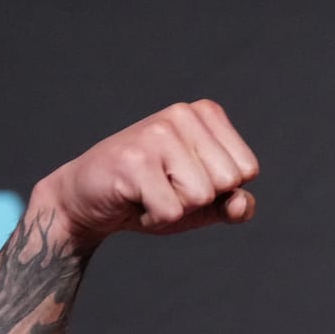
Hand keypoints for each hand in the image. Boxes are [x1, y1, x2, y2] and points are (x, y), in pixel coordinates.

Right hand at [32, 101, 259, 249]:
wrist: (87, 200)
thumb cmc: (150, 197)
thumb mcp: (202, 204)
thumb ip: (232, 205)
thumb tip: (241, 203)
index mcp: (205, 114)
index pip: (247, 169)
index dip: (220, 190)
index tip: (186, 181)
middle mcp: (182, 114)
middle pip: (227, 181)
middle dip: (199, 200)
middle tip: (165, 188)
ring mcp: (156, 133)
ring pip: (201, 196)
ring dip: (175, 209)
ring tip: (149, 192)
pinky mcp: (134, 160)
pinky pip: (172, 211)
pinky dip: (155, 219)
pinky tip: (134, 200)